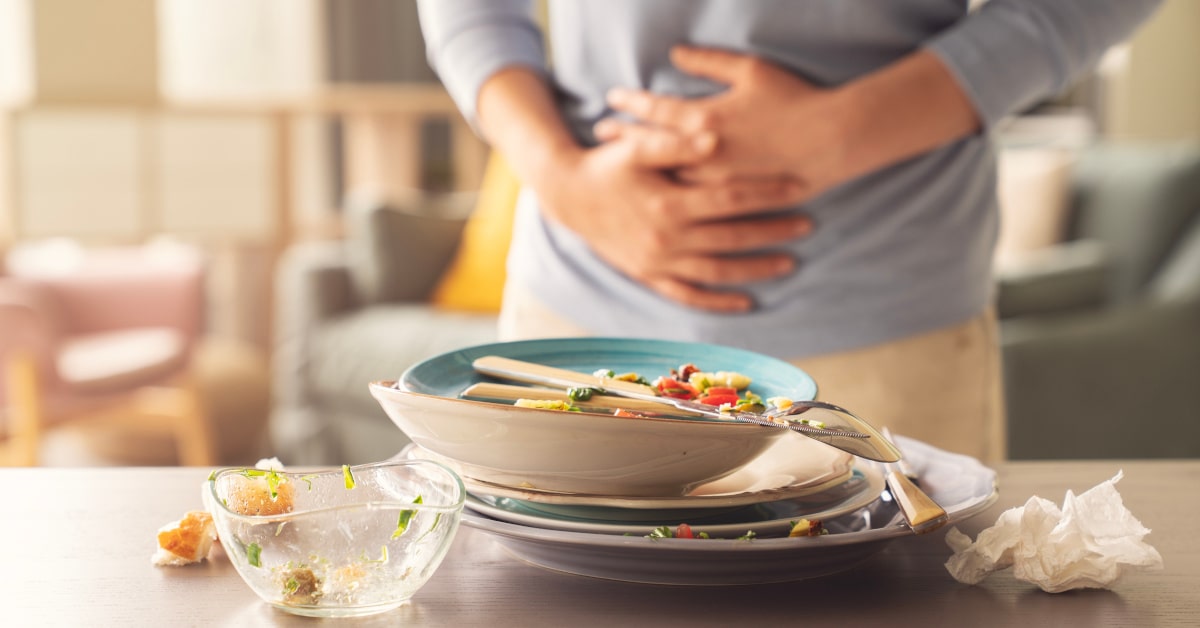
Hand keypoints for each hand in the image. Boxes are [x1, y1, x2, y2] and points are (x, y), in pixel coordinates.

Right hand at [535, 127, 810, 312]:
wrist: (568, 196)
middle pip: (732, 237)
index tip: (799, 185)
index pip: (730, 198)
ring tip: (790, 262)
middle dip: (773, 231)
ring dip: (755, 269)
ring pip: (717, 272)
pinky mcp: (648, 276)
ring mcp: (657, 263)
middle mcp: (665, 239)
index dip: (767, 191)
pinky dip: (717, 302)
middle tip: (809, 223)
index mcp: (667, 203)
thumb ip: (676, 141)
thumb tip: (716, 136)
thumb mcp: (636, 147)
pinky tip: (746, 301)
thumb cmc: (607, 164)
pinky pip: (688, 295)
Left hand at [598, 45, 855, 198]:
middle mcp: (701, 153)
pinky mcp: (731, 203)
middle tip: (600, 135)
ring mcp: (714, 182)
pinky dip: (671, 195)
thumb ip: (710, 61)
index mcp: (704, 117)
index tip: (611, 97)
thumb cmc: (795, 99)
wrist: (832, 139)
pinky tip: (658, 193)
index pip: (654, 110)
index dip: (630, 102)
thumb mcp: (751, 70)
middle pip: (649, 147)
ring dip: (640, 169)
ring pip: (665, 178)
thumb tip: (676, 52)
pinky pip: (693, 203)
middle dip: (623, 138)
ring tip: (619, 163)